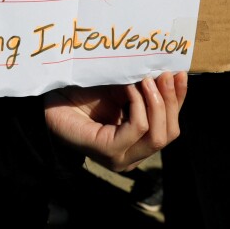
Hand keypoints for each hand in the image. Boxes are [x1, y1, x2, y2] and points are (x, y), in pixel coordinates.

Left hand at [43, 71, 186, 171]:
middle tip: (165, 74)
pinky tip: (130, 87)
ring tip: (147, 78)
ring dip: (156, 103)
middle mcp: (132, 155)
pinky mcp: (108, 151)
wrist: (47, 100)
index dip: (178, 100)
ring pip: (157, 135)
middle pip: (169, 133)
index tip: (181, 73)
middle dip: (170, 101)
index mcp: (137, 142)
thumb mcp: (118, 89)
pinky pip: (136, 127)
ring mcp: (121, 157)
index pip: (170, 126)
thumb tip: (168, 72)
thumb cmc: (79, 94)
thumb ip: (141, 88)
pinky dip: (138, 105)